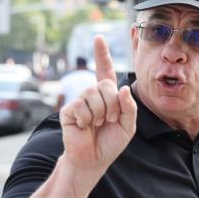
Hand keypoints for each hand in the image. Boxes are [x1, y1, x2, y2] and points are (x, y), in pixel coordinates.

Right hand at [59, 35, 136, 194]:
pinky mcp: (69, 111)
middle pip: (105, 84)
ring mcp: (79, 101)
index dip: (102, 54)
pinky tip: (84, 127)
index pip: (104, 71)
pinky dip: (87, 120)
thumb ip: (129, 107)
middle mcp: (92, 95)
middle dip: (112, 104)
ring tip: (96, 125)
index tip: (99, 38)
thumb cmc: (110, 142)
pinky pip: (81, 107)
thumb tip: (124, 88)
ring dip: (100, 113)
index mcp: (107, 96)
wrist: (94, 159)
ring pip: (93, 94)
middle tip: (109, 120)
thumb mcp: (128, 125)